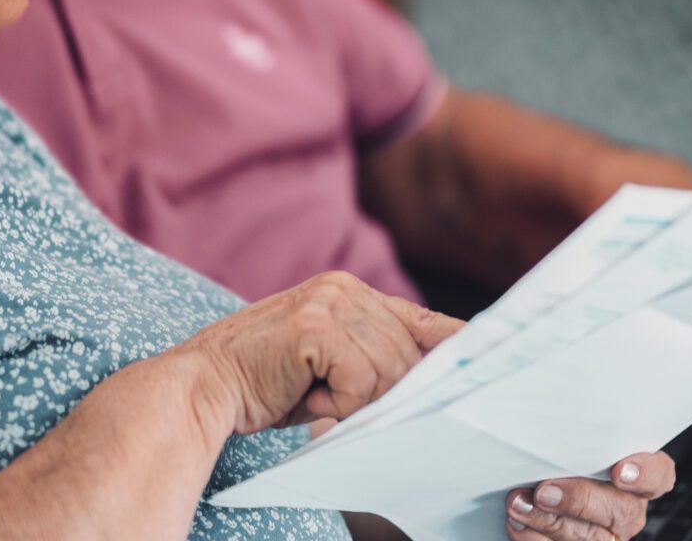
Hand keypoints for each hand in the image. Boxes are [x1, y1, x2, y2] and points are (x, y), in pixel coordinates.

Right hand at [179, 271, 462, 434]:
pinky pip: (362, 382)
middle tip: (331, 400)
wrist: (202, 384)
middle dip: (382, 393)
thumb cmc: (264, 383)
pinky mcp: (315, 326)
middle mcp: (343, 287)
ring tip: (311, 393)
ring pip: (388, 371)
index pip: (419, 317)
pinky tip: (303, 394)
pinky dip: (337, 403)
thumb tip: (429, 380)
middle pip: (409, 355)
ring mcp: (329, 302)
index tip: (489, 353)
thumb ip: (372, 360)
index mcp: (348, 291)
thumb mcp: (328, 366)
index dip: (453, 342)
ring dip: (353, 400)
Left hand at [504, 452, 674, 538]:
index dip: (645, 475)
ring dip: (547, 520)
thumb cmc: (564, 457)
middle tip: (545, 490)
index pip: (660, 475)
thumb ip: (576, 438)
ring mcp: (605, 536)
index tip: (621, 472)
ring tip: (518, 503)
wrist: (544, 486)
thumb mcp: (576, 443)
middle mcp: (626, 511)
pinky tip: (517, 522)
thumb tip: (552, 423)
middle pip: (619, 511)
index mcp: (637, 479)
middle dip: (579, 501)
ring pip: (587, 537)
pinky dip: (534, 537)